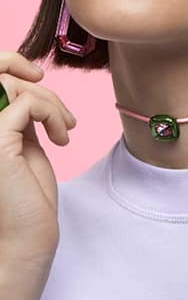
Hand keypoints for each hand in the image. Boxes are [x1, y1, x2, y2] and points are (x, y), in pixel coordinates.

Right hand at [0, 51, 74, 299]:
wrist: (25, 238)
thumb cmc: (25, 198)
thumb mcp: (21, 143)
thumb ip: (16, 114)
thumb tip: (27, 84)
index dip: (10, 61)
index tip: (39, 78)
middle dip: (36, 83)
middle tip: (63, 115)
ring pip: (14, 85)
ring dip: (51, 102)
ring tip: (65, 130)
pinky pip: (26, 103)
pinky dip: (52, 112)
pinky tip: (62, 139)